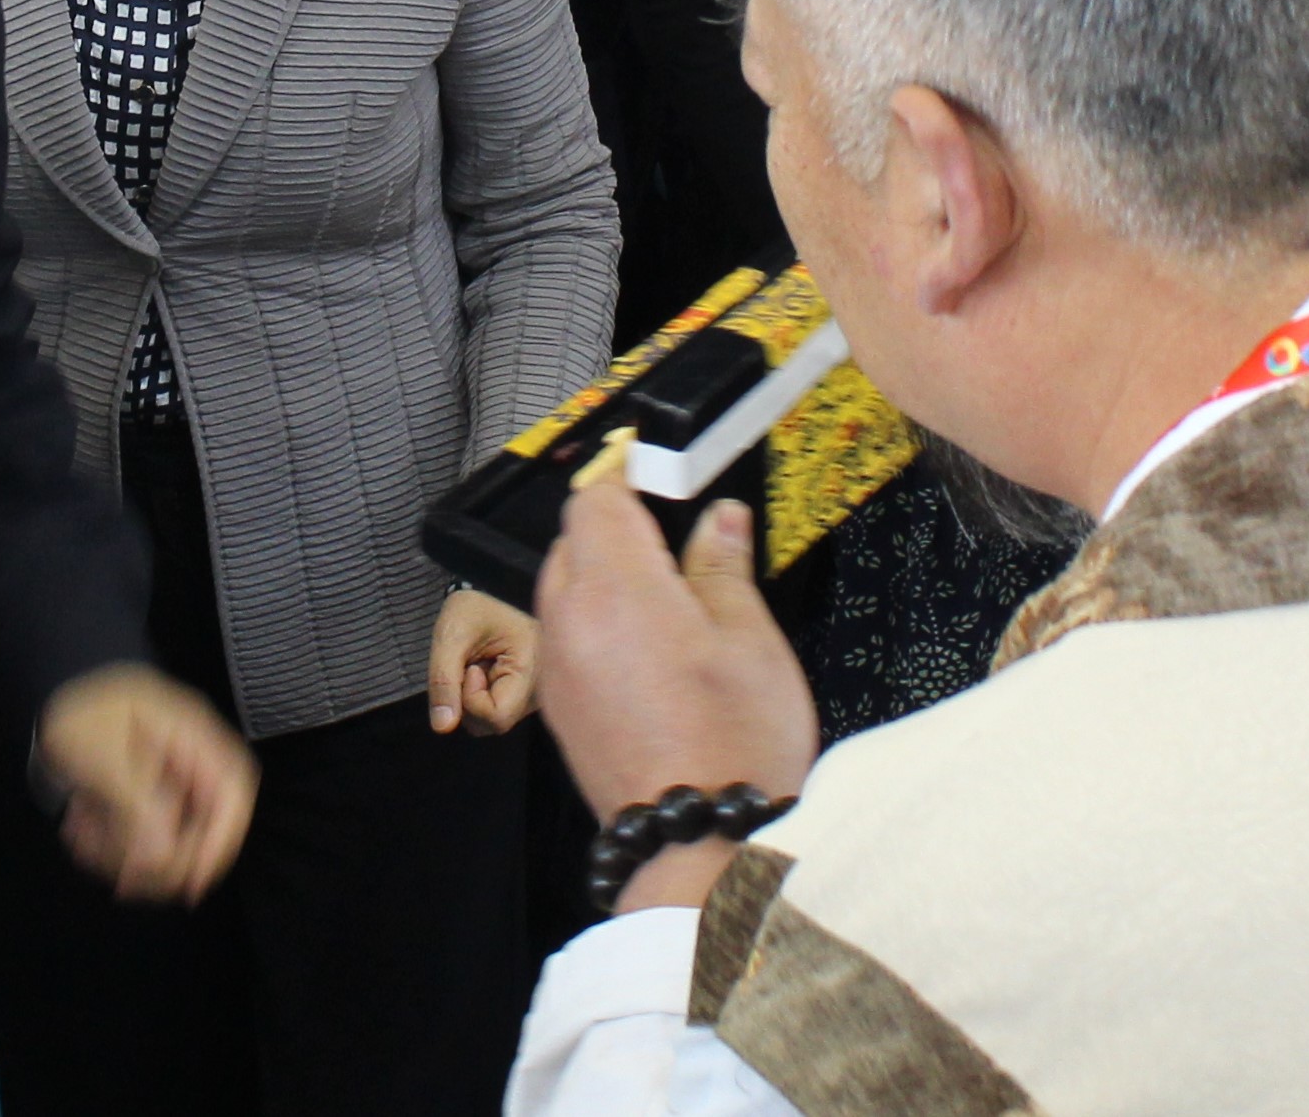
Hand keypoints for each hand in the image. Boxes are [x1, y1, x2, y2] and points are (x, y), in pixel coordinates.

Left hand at [36, 663, 253, 905]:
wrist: (50, 700)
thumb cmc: (77, 713)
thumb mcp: (100, 753)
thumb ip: (134, 801)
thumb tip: (164, 856)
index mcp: (190, 733)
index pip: (232, 789)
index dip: (222, 839)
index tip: (194, 882)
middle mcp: (189, 760)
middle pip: (204, 826)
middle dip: (162, 860)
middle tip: (121, 878)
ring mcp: (170, 782)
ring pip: (169, 841)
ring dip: (125, 853)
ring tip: (79, 835)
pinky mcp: (149, 800)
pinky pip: (145, 838)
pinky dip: (112, 846)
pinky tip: (79, 831)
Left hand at [427, 588, 535, 735]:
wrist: (494, 585)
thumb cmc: (476, 604)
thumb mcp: (452, 635)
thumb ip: (443, 681)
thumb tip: (442, 727)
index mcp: (533, 667)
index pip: (497, 718)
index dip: (471, 699)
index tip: (470, 666)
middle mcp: (542, 686)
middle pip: (496, 724)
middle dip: (470, 701)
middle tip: (471, 663)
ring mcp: (537, 692)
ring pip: (495, 720)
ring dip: (475, 699)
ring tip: (480, 662)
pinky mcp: (529, 693)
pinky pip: (500, 710)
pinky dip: (484, 695)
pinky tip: (488, 669)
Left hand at [535, 484, 816, 907]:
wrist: (696, 843)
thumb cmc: (732, 747)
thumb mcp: (751, 640)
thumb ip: (724, 566)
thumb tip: (720, 519)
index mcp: (617, 588)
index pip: (594, 496)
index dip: (623, 470)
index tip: (652, 464)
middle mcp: (571, 621)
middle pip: (574, 539)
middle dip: (617, 524)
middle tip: (676, 531)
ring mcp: (558, 667)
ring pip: (565, 587)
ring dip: (604, 574)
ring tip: (667, 593)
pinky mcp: (558, 706)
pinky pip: (566, 635)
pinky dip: (596, 622)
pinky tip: (648, 645)